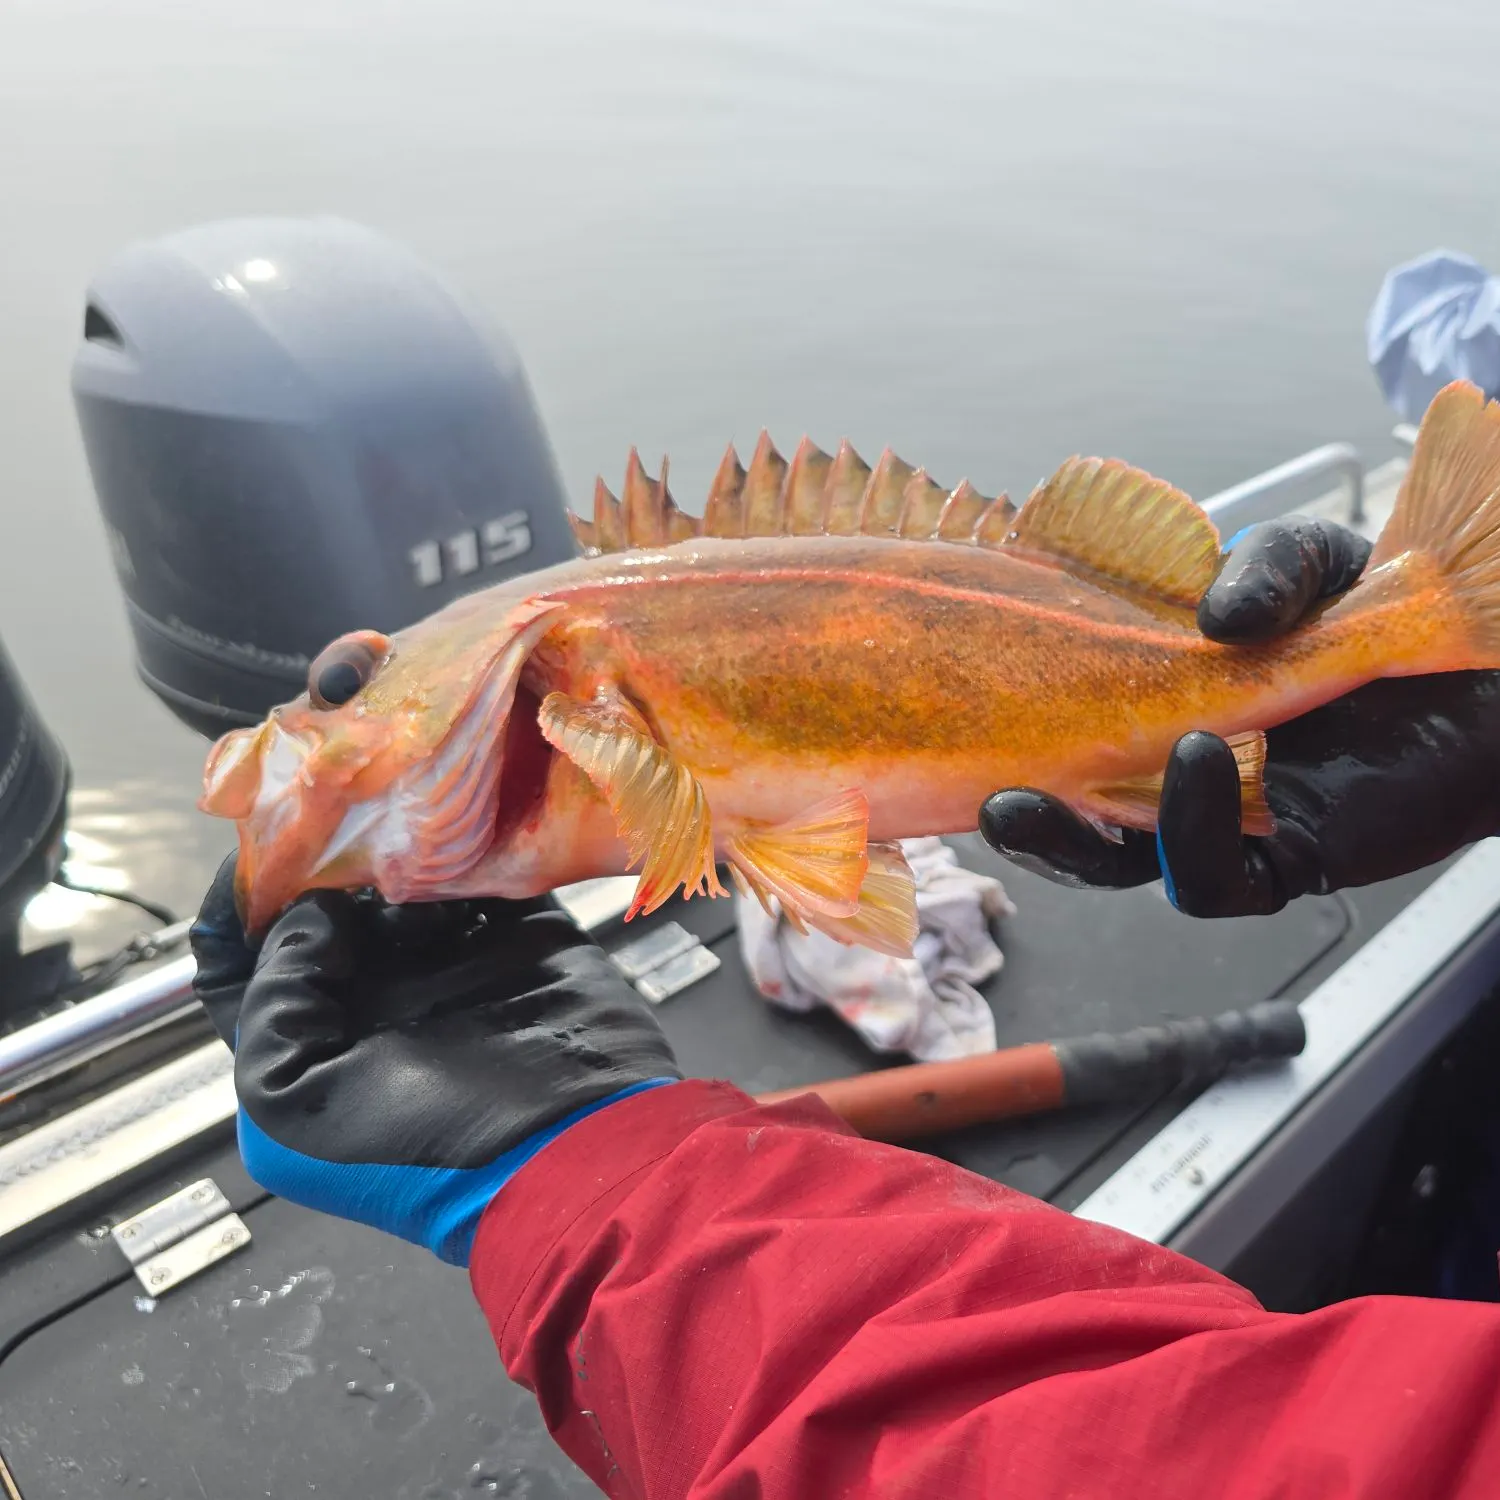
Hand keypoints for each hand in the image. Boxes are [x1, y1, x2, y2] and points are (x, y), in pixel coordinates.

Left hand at [190, 856, 680, 1264]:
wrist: (572, 1151)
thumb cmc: (426, 1151)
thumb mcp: (294, 1103)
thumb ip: (271, 1002)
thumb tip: (308, 918)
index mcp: (310, 1047)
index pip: (243, 963)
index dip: (238, 903)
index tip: (258, 848)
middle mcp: (374, 1002)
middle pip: (326, 906)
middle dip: (327, 863)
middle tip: (342, 823)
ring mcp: (447, 968)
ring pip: (403, 880)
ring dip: (400, 854)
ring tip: (410, 853)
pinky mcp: (517, 939)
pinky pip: (483, 873)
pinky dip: (470, 846)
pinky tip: (460, 840)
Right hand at [979, 517, 1499, 915]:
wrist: (1490, 665)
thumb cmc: (1389, 615)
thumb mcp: (1318, 564)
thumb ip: (1266, 566)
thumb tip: (1216, 624)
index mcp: (1147, 704)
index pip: (1058, 731)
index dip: (1004, 729)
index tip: (958, 698)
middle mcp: (1169, 772)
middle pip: (1068, 820)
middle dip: (1018, 820)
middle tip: (984, 798)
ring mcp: (1222, 825)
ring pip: (1118, 863)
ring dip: (1065, 841)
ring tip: (1023, 800)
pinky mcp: (1285, 863)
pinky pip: (1208, 877)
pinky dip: (1185, 822)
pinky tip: (1195, 751)